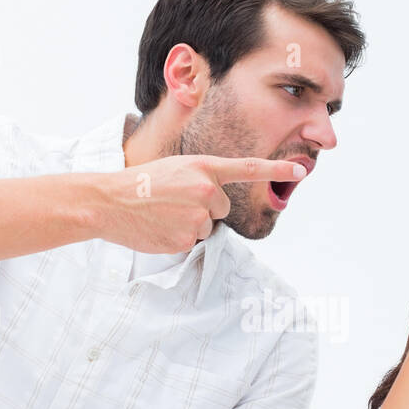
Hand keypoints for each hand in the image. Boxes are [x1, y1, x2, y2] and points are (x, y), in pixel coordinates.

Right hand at [92, 155, 306, 253]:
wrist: (108, 202)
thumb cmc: (140, 185)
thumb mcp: (175, 169)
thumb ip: (201, 180)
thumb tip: (215, 205)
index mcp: (202, 167)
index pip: (247, 167)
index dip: (276, 168)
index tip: (301, 169)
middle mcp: (205, 189)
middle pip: (221, 208)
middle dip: (203, 208)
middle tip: (173, 202)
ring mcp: (197, 215)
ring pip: (206, 227)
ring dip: (189, 224)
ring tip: (163, 214)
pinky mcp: (187, 238)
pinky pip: (192, 242)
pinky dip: (178, 237)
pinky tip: (160, 227)